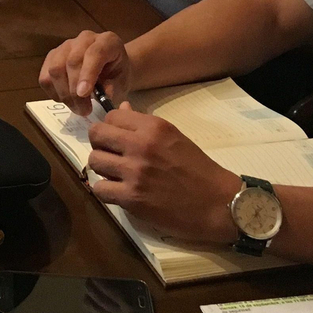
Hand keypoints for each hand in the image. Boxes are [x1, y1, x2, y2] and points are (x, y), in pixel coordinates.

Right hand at [39, 30, 132, 116]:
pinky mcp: (52, 57)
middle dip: (74, 90)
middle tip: (84, 110)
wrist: (111, 68)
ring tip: (77, 108)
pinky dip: (53, 92)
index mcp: (107, 41)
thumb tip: (104, 94)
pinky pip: (45, 77)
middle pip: (71, 62)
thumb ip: (114, 86)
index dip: (87, 73)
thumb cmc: (117, 74)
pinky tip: (66, 99)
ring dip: (64, 94)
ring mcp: (65, 46)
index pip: (94, 53)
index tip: (84, 94)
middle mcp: (84, 39)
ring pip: (55, 69)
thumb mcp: (122, 81)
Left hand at [85, 108, 239, 244]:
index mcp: (154, 127)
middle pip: (96, 134)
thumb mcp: (174, 138)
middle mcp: (141, 145)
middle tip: (111, 155)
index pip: (112, 116)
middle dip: (100, 144)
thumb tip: (122, 108)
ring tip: (117, 175)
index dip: (111, 127)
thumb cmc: (198, 169)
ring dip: (103, 169)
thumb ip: (144, 125)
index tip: (117, 138)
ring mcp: (135, 172)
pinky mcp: (132, 198)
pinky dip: (106, 191)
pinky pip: (99, 189)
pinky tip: (118, 192)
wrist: (218, 204)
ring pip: (94, 161)